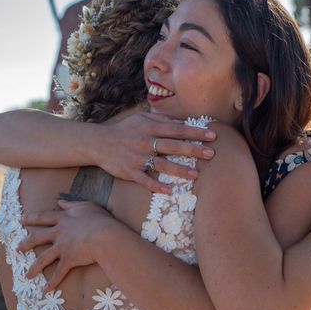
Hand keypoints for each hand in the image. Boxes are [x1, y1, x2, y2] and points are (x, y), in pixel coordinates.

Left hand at [19, 200, 115, 291]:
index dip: (31, 218)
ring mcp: (62, 247)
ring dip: (34, 268)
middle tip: (17, 249)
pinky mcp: (69, 260)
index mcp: (63, 219)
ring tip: (27, 276)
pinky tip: (45, 290)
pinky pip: (58, 273)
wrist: (104, 235)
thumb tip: (60, 202)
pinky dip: (52, 283)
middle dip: (26, 244)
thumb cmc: (98, 219)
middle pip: (37, 238)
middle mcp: (59, 233)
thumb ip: (71, 204)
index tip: (21, 219)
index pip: (43, 217)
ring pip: (43, 258)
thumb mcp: (85, 206)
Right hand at [89, 112, 216, 193]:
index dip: (195, 132)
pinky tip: (169, 190)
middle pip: (172, 146)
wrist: (98, 143)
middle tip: (211, 154)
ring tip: (196, 174)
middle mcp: (144, 142)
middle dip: (193, 150)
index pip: (177, 130)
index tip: (212, 136)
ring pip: (161, 165)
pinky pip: (144, 180)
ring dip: (179, 170)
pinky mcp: (129, 172)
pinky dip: (156, 186)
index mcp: (149, 127)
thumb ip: (162, 120)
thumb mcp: (142, 119)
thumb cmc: (125, 129)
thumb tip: (184, 123)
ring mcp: (137, 158)